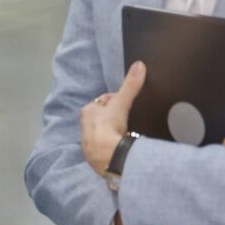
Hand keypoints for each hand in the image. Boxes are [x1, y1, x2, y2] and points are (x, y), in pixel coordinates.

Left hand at [79, 61, 147, 175]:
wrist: (107, 155)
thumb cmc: (109, 126)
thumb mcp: (121, 102)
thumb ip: (130, 84)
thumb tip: (139, 65)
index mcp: (88, 111)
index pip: (103, 101)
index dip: (115, 100)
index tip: (125, 102)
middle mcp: (85, 127)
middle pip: (102, 118)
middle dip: (113, 117)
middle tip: (127, 118)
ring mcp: (89, 143)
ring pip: (102, 134)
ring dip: (113, 132)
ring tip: (126, 132)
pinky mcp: (96, 158)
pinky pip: (106, 148)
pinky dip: (113, 146)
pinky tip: (122, 146)